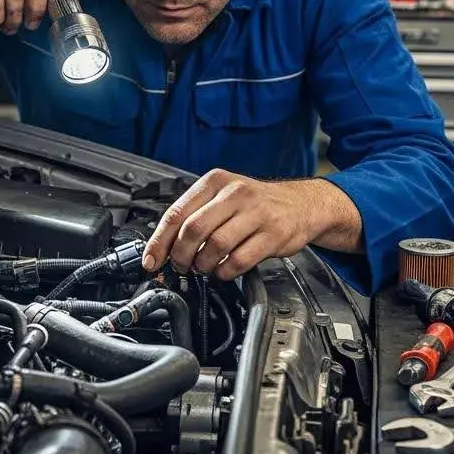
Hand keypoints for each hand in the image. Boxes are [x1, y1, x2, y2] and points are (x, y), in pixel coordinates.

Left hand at [142, 170, 319, 280]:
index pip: (177, 213)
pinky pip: (239, 260)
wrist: (301, 204)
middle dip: (180, 256)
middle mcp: (235, 193)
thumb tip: (163, 245)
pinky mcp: (272, 234)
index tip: (152, 260)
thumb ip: (195, 214)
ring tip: (203, 267)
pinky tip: (223, 270)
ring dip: (203, 265)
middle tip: (181, 266)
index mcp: (216, 181)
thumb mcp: (224, 195)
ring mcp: (256, 213)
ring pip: (215, 246)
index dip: (159, 241)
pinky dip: (225, 272)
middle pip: (193, 230)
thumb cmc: (257, 203)